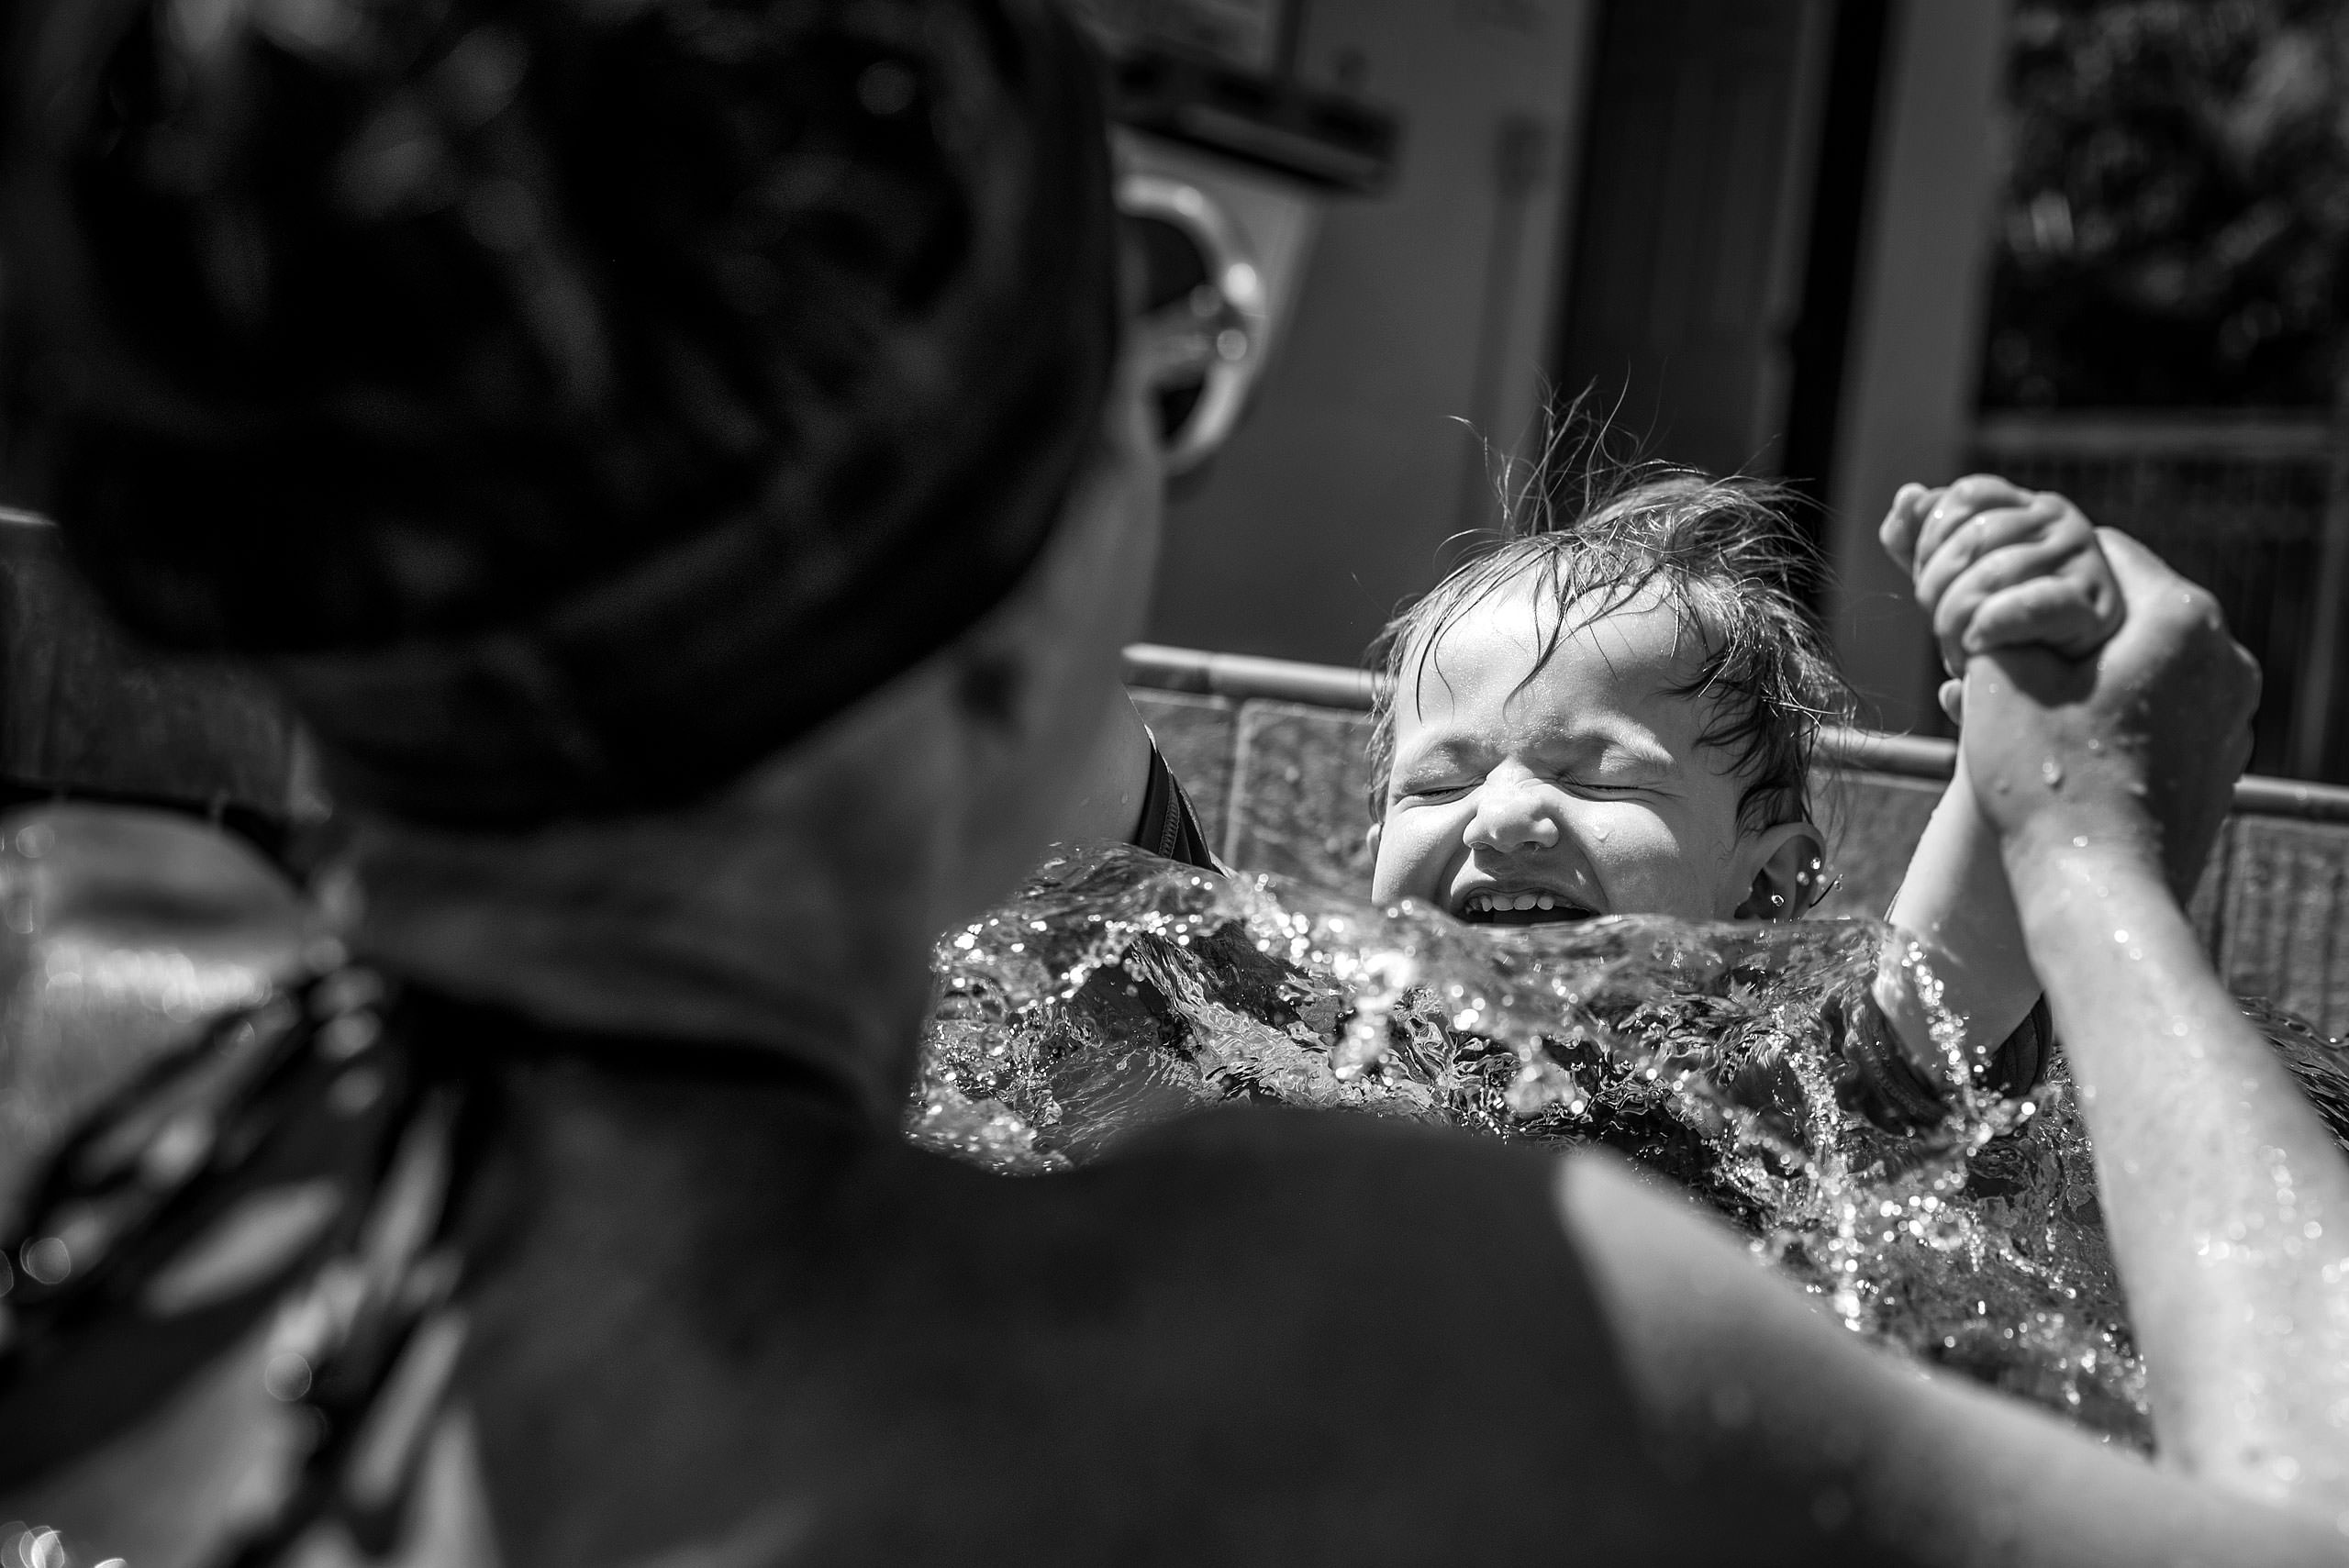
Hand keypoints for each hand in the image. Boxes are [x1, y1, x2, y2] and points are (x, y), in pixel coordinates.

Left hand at [1881, 477, 2122, 722]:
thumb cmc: (1997, 624)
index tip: (1922, 580)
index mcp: (2028, 506)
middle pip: (1974, 535)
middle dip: (1937, 586)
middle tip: (1938, 625)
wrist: (2052, 683)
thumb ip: (1924, 539)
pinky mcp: (2096, 609)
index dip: (1931, 537)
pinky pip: (2032, 604)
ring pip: (1994, 572)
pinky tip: (1978, 643)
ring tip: (1957, 648)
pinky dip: (1993, 624)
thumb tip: (1907, 495)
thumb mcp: (1952, 579)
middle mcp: (2062, 521)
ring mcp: (2085, 560)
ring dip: (1958, 617)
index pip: (1966, 496)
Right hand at [1958, 531, 2256, 899]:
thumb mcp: (1999, 676)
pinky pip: (2160, 713)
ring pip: (2144, 664)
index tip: (1997, 598)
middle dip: (2063, 626)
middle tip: (1999, 653)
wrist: (2101, 891)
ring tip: (2021, 707)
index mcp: (2180, 616)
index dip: (2039, 565)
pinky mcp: (2220, 762)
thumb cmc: (2046, 781)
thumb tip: (1996, 592)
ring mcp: (2230, 714)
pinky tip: (2058, 747)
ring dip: (2085, 674)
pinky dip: (2112, 716)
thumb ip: (2003, 612)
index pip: (2103, 550)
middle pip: (2127, 611)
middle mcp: (2224, 657)